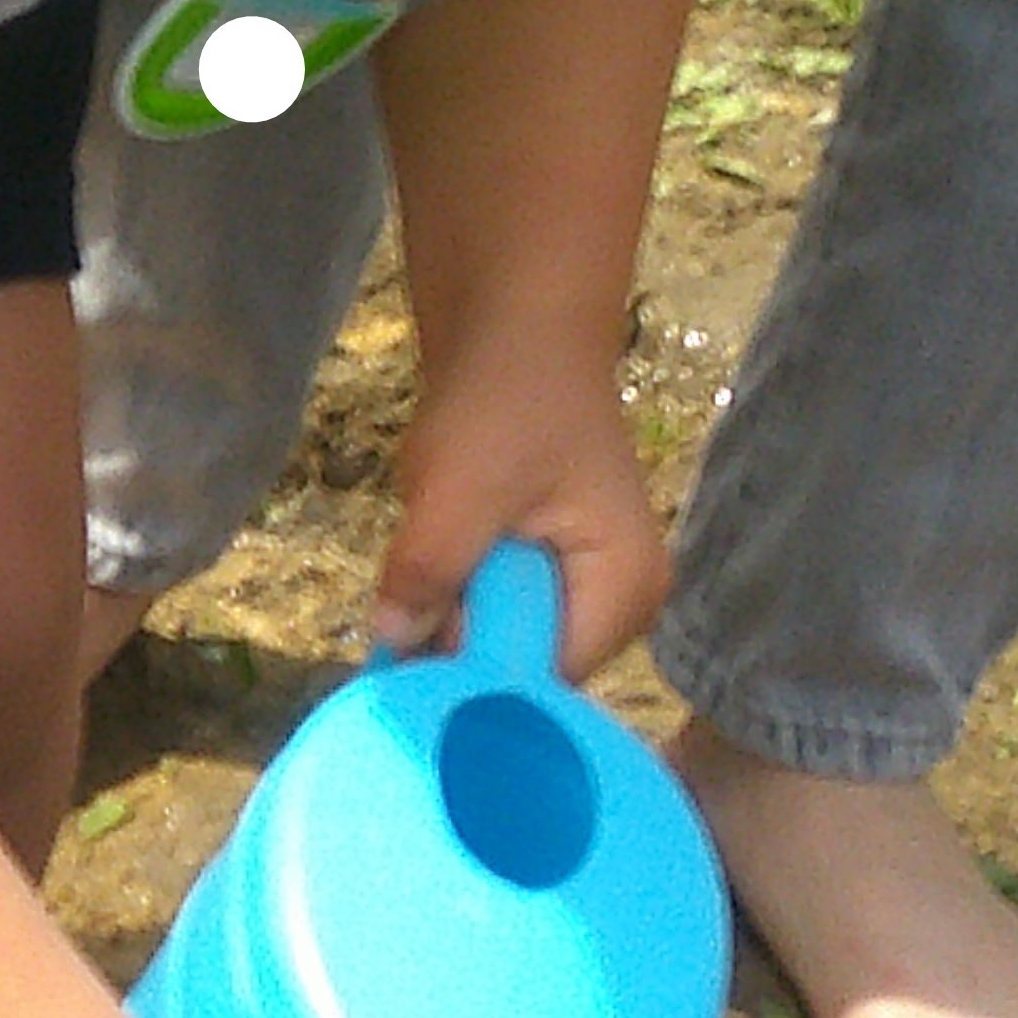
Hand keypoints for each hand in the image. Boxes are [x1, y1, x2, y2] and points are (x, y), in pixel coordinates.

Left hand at [367, 361, 663, 675]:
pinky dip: (453, 602)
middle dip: (457, 651)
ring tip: (410, 590)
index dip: (476, 684)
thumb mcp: (458, 488)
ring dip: (448, 623)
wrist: (516, 333)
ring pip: (499, 644)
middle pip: (524, 670)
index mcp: (624, 591)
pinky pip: (492, 615)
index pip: (546, 682)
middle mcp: (620, 606)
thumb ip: (431, 570)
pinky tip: (425, 576)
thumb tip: (394, 641)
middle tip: (397, 622)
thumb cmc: (505, 401)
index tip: (406, 682)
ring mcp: (587, 590)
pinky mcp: (550, 575)